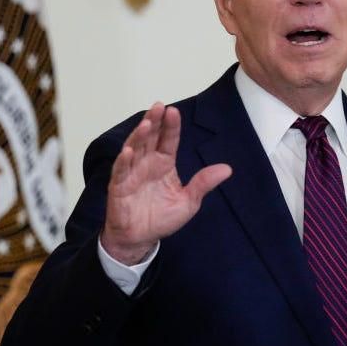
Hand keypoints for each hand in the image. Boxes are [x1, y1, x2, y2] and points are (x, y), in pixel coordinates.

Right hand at [101, 102, 231, 264]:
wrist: (140, 239)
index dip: (171, 126)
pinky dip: (122, 161)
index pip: (168, 140)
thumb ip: (203, 183)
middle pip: (150, 138)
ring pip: (134, 148)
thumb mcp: (189, 201)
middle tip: (158, 106)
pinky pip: (120, 171)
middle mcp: (147, 163)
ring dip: (138, 136)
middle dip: (153, 121)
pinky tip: (128, 151)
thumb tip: (227, 169)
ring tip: (146, 123)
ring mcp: (131, 173)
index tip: (173, 111)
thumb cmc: (162, 218)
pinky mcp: (119, 187)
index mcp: (164, 163)